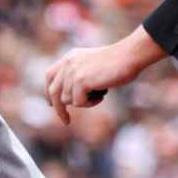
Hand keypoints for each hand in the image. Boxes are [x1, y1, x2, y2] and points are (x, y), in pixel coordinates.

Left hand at [44, 29, 166, 125]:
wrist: (129, 55)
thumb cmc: (119, 62)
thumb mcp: (94, 66)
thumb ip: (81, 76)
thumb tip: (72, 98)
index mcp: (70, 57)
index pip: (50, 75)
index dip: (49, 91)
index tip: (52, 104)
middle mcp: (67, 63)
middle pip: (53, 91)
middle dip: (58, 108)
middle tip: (66, 121)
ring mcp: (72, 71)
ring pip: (67, 100)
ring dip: (84, 102)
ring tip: (100, 94)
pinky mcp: (80, 80)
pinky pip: (78, 103)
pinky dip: (91, 103)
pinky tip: (102, 94)